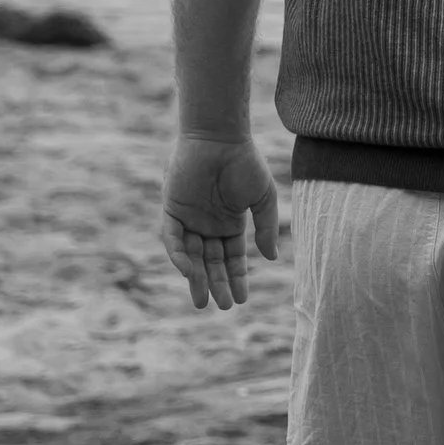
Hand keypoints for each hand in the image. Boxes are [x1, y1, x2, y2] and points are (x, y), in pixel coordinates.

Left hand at [161, 132, 280, 310]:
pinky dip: (179, 255)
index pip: (232, 257)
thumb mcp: (263, 198)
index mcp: (230, 222)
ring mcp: (189, 218)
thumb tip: (271, 258)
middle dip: (216, 284)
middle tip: (222, 306)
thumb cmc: (244, 162)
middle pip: (211, 262)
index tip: (241, 300)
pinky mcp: (171, 210)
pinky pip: (172, 239)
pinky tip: (188, 271)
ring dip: (196, 278)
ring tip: (203, 301)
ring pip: (191, 256)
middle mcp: (208, 224)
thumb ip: (265, 227)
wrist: (219, 137)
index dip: (237, 278)